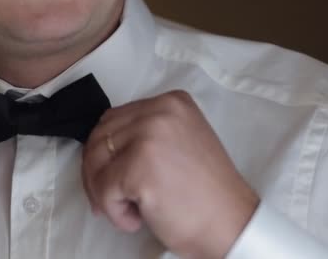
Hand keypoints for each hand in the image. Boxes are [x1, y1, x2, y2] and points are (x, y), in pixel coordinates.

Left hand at [82, 91, 259, 258]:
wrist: (231, 226)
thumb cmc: (204, 194)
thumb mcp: (178, 143)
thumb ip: (144, 134)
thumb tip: (99, 147)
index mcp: (170, 102)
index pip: (113, 120)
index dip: (104, 152)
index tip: (108, 176)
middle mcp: (160, 111)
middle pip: (99, 137)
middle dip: (95, 172)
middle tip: (108, 199)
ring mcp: (149, 136)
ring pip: (95, 161)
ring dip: (102, 192)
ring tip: (129, 209)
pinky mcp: (139, 166)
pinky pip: (102, 188)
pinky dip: (112, 211)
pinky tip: (135, 219)